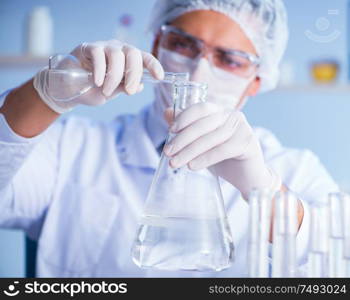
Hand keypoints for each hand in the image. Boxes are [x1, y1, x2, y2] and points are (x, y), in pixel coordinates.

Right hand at [34, 40, 163, 113]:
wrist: (68, 89)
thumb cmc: (92, 89)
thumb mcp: (112, 92)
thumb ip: (125, 88)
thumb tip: (140, 86)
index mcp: (128, 60)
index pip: (145, 58)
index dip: (154, 65)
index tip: (159, 77)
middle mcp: (119, 50)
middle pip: (133, 54)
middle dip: (134, 74)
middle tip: (129, 91)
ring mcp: (104, 47)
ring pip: (117, 56)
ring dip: (114, 77)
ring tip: (107, 91)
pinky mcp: (89, 47)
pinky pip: (99, 55)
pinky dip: (101, 70)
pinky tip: (98, 82)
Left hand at [163, 102, 280, 199]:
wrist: (247, 177)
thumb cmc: (223, 158)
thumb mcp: (201, 143)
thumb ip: (186, 128)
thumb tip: (166, 112)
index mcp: (220, 112)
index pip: (200, 108)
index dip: (184, 118)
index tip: (170, 131)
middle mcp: (233, 115)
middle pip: (203, 124)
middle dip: (182, 139)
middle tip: (168, 152)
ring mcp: (242, 128)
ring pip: (211, 138)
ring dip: (190, 151)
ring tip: (175, 163)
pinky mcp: (248, 143)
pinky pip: (223, 150)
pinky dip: (205, 158)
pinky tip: (192, 166)